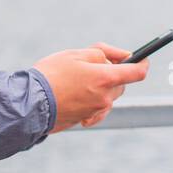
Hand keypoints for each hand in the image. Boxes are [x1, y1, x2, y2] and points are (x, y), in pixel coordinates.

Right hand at [32, 41, 148, 133]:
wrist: (30, 103)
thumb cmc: (52, 74)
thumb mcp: (76, 54)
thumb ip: (104, 53)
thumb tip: (124, 55)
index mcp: (105, 78)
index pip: (137, 72)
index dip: (142, 63)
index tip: (142, 58)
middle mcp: (105, 97)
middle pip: (121, 84)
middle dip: (113, 73)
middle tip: (92, 65)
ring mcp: (96, 110)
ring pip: (108, 96)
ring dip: (100, 86)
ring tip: (77, 79)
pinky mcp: (86, 119)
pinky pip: (97, 108)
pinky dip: (92, 100)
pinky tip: (76, 94)